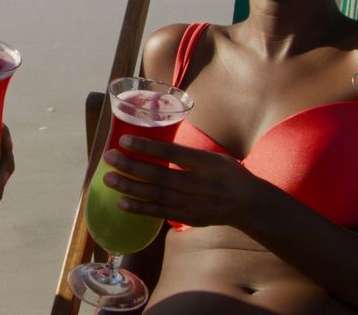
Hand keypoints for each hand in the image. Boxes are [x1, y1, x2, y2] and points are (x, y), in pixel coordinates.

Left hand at [102, 135, 264, 227]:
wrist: (249, 205)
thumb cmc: (228, 174)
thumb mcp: (215, 157)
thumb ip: (187, 154)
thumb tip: (153, 143)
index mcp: (207, 164)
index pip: (173, 153)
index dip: (147, 147)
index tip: (125, 139)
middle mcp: (200, 185)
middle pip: (160, 176)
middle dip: (131, 166)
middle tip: (108, 157)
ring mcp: (194, 204)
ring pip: (156, 195)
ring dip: (130, 187)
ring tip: (108, 179)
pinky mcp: (189, 218)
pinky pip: (160, 213)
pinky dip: (140, 208)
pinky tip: (121, 202)